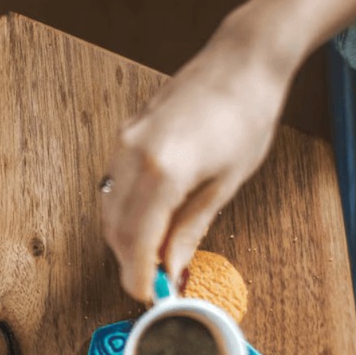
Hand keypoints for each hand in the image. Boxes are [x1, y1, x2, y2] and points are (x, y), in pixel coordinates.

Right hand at [101, 18, 294, 302]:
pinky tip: (148, 220)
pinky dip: (125, 210)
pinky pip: (114, 184)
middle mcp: (134, 154)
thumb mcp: (227, 183)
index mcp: (163, 170)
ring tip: (154, 255)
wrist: (242, 60)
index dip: (139, 274)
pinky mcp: (126, 133)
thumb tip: (173, 266)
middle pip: (115, 227)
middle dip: (130, 260)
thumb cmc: (246, 114)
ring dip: (125, 237)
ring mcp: (125, 140)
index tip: (148, 295)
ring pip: (109, 207)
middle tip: (154, 281)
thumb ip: (191, 229)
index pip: (138, 240)